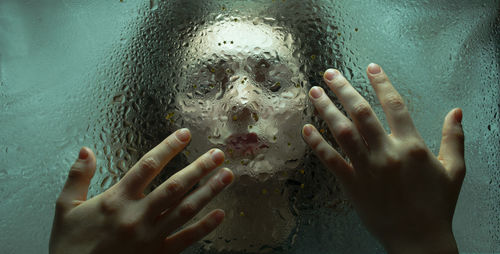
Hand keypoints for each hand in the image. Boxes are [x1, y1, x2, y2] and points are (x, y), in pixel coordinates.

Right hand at [49, 129, 233, 253]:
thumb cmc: (70, 245)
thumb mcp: (66, 207)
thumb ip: (77, 176)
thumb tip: (86, 150)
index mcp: (117, 200)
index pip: (147, 166)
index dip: (168, 147)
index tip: (184, 134)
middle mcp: (137, 216)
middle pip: (175, 186)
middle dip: (199, 168)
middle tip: (218, 154)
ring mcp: (150, 237)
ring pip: (185, 210)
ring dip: (209, 191)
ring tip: (227, 176)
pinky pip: (186, 239)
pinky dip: (204, 227)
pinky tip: (220, 214)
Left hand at [302, 64, 464, 253]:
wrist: (419, 239)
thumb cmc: (437, 205)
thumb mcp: (454, 170)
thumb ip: (454, 138)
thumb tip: (456, 111)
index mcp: (412, 146)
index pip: (394, 104)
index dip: (381, 82)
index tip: (370, 67)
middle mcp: (387, 152)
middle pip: (361, 112)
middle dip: (344, 89)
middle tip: (329, 73)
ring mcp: (367, 168)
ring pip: (342, 131)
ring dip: (326, 109)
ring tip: (314, 93)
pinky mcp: (352, 185)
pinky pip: (330, 160)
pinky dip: (317, 144)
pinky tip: (306, 129)